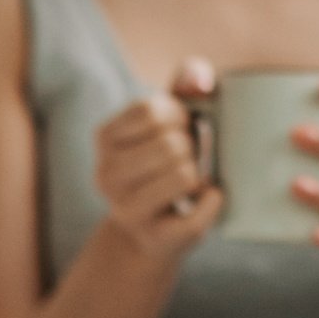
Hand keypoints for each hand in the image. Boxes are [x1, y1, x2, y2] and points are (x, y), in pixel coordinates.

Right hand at [93, 59, 223, 259]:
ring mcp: (125, 209)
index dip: (178, 116)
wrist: (150, 230)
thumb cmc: (164, 163)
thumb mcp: (168, 121)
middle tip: (189, 159)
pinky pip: (198, 214)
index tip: (179, 129)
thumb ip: (184, 88)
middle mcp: (105, 174)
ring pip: (184, 176)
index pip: (151, 112)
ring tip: (191, 181)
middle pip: (170, 144)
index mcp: (105, 137)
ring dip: (200, 174)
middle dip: (193, 147)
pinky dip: (213, 203)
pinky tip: (204, 201)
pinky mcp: (153, 237)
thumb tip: (199, 79)